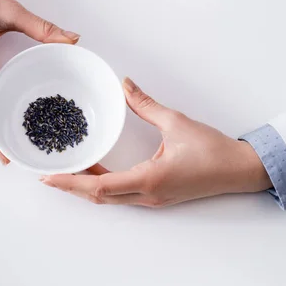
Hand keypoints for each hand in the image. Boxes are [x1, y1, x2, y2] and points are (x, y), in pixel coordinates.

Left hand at [41, 78, 271, 205]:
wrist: (238, 171)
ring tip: (65, 173)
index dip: (72, 183)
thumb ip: (146, 105)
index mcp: (150, 179)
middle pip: (99, 197)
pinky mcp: (156, 198)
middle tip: (47, 177)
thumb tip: (126, 85)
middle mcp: (147, 196)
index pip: (101, 186)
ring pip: (109, 199)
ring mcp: (152, 200)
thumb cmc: (213, 150)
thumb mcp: (177, 123)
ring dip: (86, 188)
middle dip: (71, 188)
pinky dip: (103, 187)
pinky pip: (122, 196)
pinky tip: (94, 173)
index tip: (50, 177)